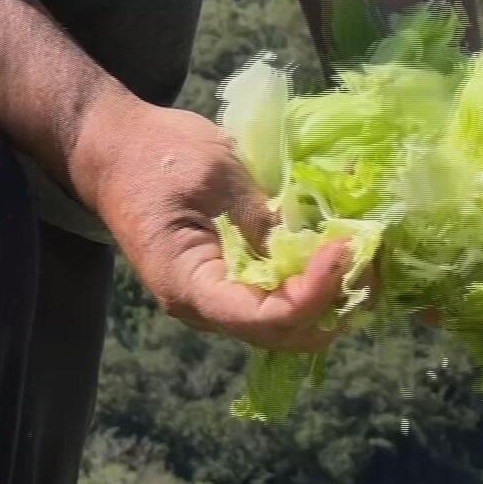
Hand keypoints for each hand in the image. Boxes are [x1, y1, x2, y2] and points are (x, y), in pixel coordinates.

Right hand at [69, 89, 353, 351]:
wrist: (112, 149)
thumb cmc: (155, 154)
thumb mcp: (216, 172)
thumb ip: (262, 214)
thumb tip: (312, 244)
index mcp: (188, 283)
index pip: (261, 318)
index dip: (313, 295)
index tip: (344, 250)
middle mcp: (201, 306)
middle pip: (279, 334)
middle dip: (330, 306)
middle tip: (369, 262)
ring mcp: (214, 299)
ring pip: (281, 326)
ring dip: (326, 303)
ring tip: (363, 263)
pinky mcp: (227, 282)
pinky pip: (275, 301)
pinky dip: (311, 288)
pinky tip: (338, 258)